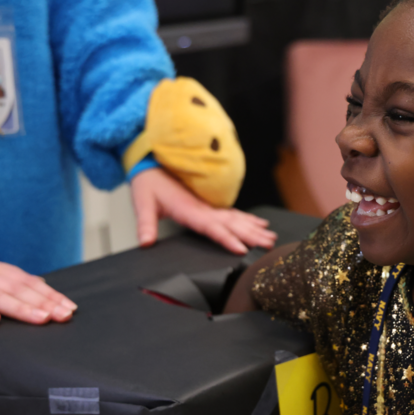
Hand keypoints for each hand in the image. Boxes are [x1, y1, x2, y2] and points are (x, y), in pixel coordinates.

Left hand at [130, 167, 276, 253]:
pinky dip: (247, 218)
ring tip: (270, 237)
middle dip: (252, 234)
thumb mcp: (143, 204)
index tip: (242, 248)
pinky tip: (258, 223)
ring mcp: (207, 206)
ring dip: (254, 228)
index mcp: (189, 210)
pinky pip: (232, 213)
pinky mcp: (208, 205)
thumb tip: (146, 243)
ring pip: (235, 218)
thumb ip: (145, 225)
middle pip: (231, 223)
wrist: (150, 165)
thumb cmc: (148, 184)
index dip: (227, 238)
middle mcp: (202, 208)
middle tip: (269, 244)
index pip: (212, 227)